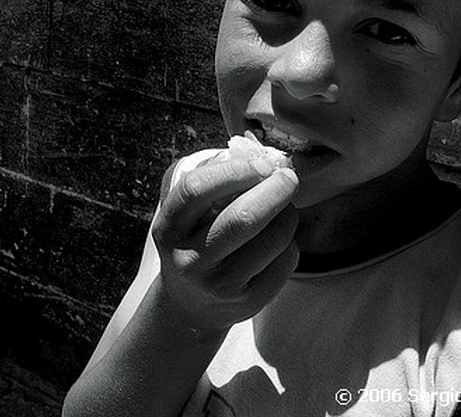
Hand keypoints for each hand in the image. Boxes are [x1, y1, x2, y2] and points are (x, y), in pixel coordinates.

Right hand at [150, 156, 299, 331]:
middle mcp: (191, 259)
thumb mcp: (187, 215)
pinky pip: (286, 261)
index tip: (261, 164)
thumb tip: (259, 158)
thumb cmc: (195, 242)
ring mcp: (221, 284)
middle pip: (242, 218)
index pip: (197, 190)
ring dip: (287, 215)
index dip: (234, 171)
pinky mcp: (250, 301)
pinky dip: (290, 242)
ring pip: (273, 239)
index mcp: (170, 228)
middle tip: (288, 178)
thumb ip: (214, 182)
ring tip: (282, 209)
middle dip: (275, 190)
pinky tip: (276, 241)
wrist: (192, 303)